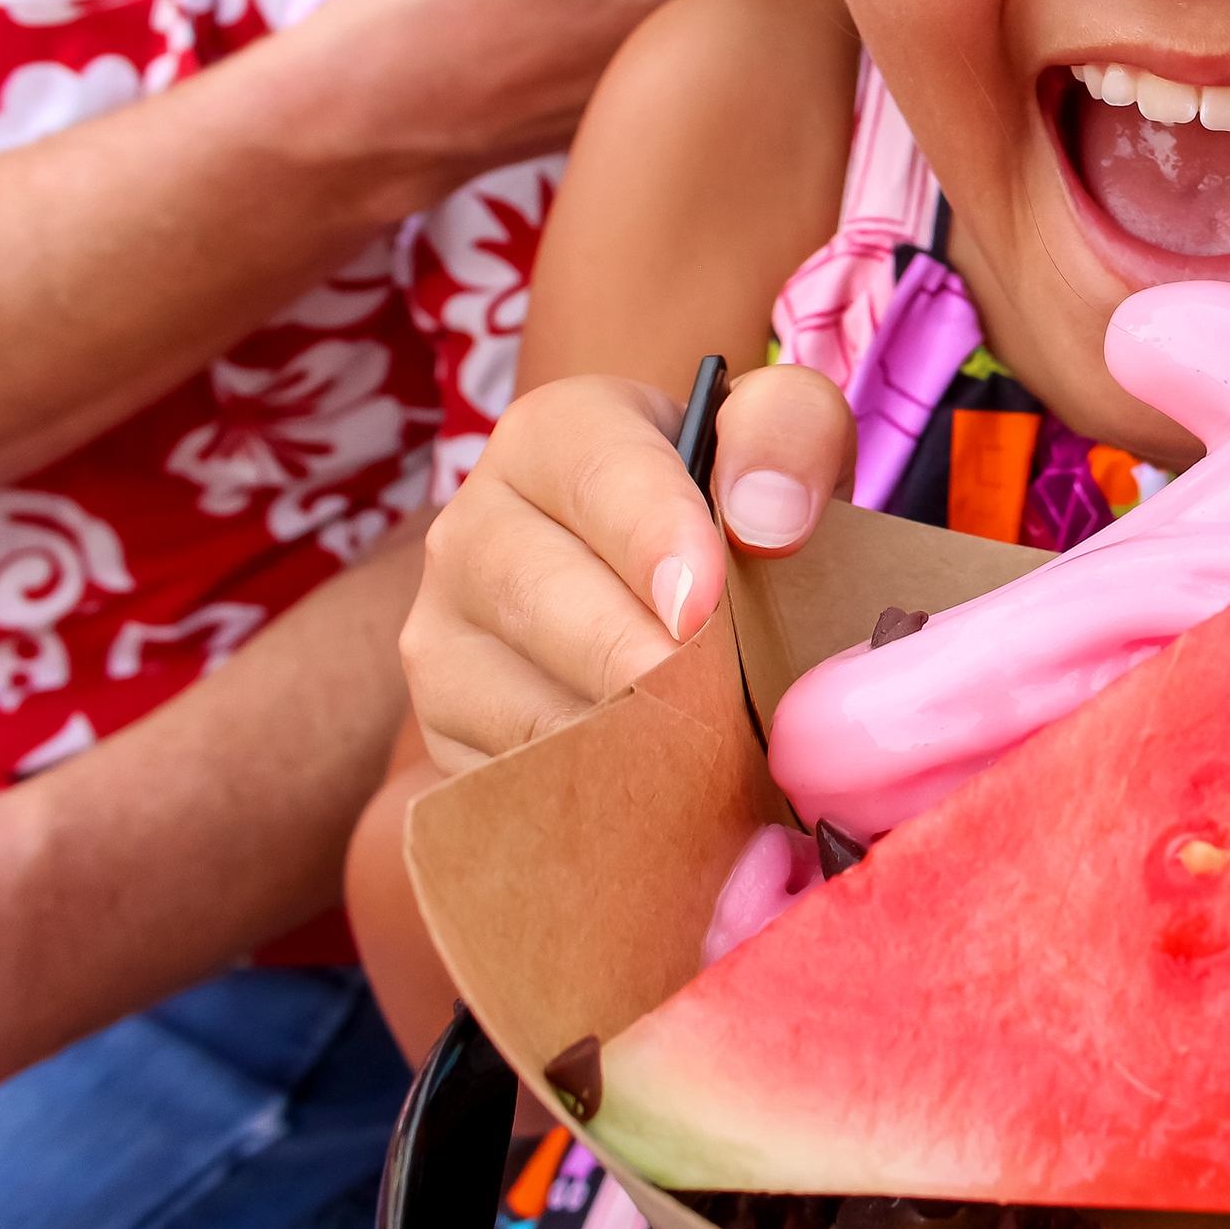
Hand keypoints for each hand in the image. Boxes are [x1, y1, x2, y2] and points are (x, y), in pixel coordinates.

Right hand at [403, 364, 853, 771]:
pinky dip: (601, 796)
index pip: (595, 477)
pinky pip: (517, 780)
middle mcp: (471, 529)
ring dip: (631, 739)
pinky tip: (671, 793)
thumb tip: (767, 517)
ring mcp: (442, 637)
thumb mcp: (781, 431)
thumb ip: (787, 433)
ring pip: (525, 705)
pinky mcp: (446, 732)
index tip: (703, 606)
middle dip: (646, 661)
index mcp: (552, 437)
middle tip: (728, 704)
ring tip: (719, 751)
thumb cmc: (733, 498)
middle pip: (542, 602)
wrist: (677, 579)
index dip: (652, 541)